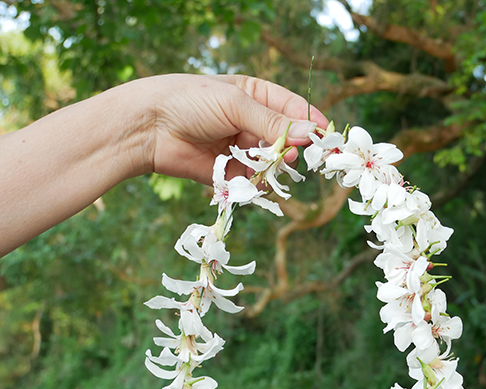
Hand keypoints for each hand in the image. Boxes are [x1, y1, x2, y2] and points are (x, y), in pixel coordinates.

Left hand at [135, 73, 329, 183]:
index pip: (295, 110)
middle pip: (287, 140)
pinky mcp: (230, 174)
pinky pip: (253, 183)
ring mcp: (241, 149)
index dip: (311, 124)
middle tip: (293, 158)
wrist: (147, 127)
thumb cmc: (189, 101)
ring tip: (266, 167)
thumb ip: (272, 123)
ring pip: (272, 164)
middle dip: (293, 150)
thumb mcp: (235, 104)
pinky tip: (249, 181)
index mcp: (257, 96)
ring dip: (273, 168)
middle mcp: (252, 123)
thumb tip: (308, 135)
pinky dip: (255, 184)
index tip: (326, 139)